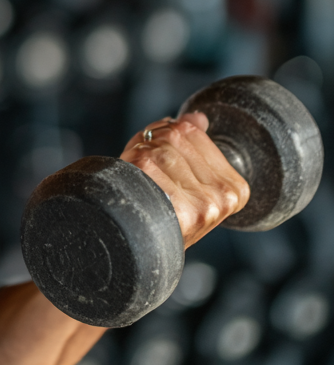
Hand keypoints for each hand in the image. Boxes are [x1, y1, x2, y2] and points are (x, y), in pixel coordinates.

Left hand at [120, 112, 249, 247]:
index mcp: (234, 188)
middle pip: (174, 136)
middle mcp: (224, 197)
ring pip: (158, 148)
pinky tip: (135, 186)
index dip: (163, 133)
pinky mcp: (182, 209)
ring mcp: (205, 204)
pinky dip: (130, 166)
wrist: (140, 247)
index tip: (158, 156)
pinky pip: (145, 162)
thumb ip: (190, 143)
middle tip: (143, 169)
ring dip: (138, 156)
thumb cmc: (160, 208)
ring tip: (140, 179)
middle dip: (149, 144)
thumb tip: (196, 117)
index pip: (191, 130)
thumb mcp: (182, 176)